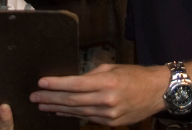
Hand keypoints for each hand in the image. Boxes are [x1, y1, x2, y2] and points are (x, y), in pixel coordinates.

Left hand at [30, 63, 168, 125]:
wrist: (157, 92)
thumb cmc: (135, 75)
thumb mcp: (112, 69)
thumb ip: (91, 75)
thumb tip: (72, 81)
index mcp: (106, 82)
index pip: (75, 84)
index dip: (56, 84)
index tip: (41, 83)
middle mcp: (106, 100)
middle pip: (72, 100)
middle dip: (50, 99)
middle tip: (34, 97)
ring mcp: (109, 114)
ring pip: (77, 111)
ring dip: (57, 109)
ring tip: (42, 106)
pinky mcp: (111, 122)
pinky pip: (87, 118)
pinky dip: (72, 115)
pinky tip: (60, 112)